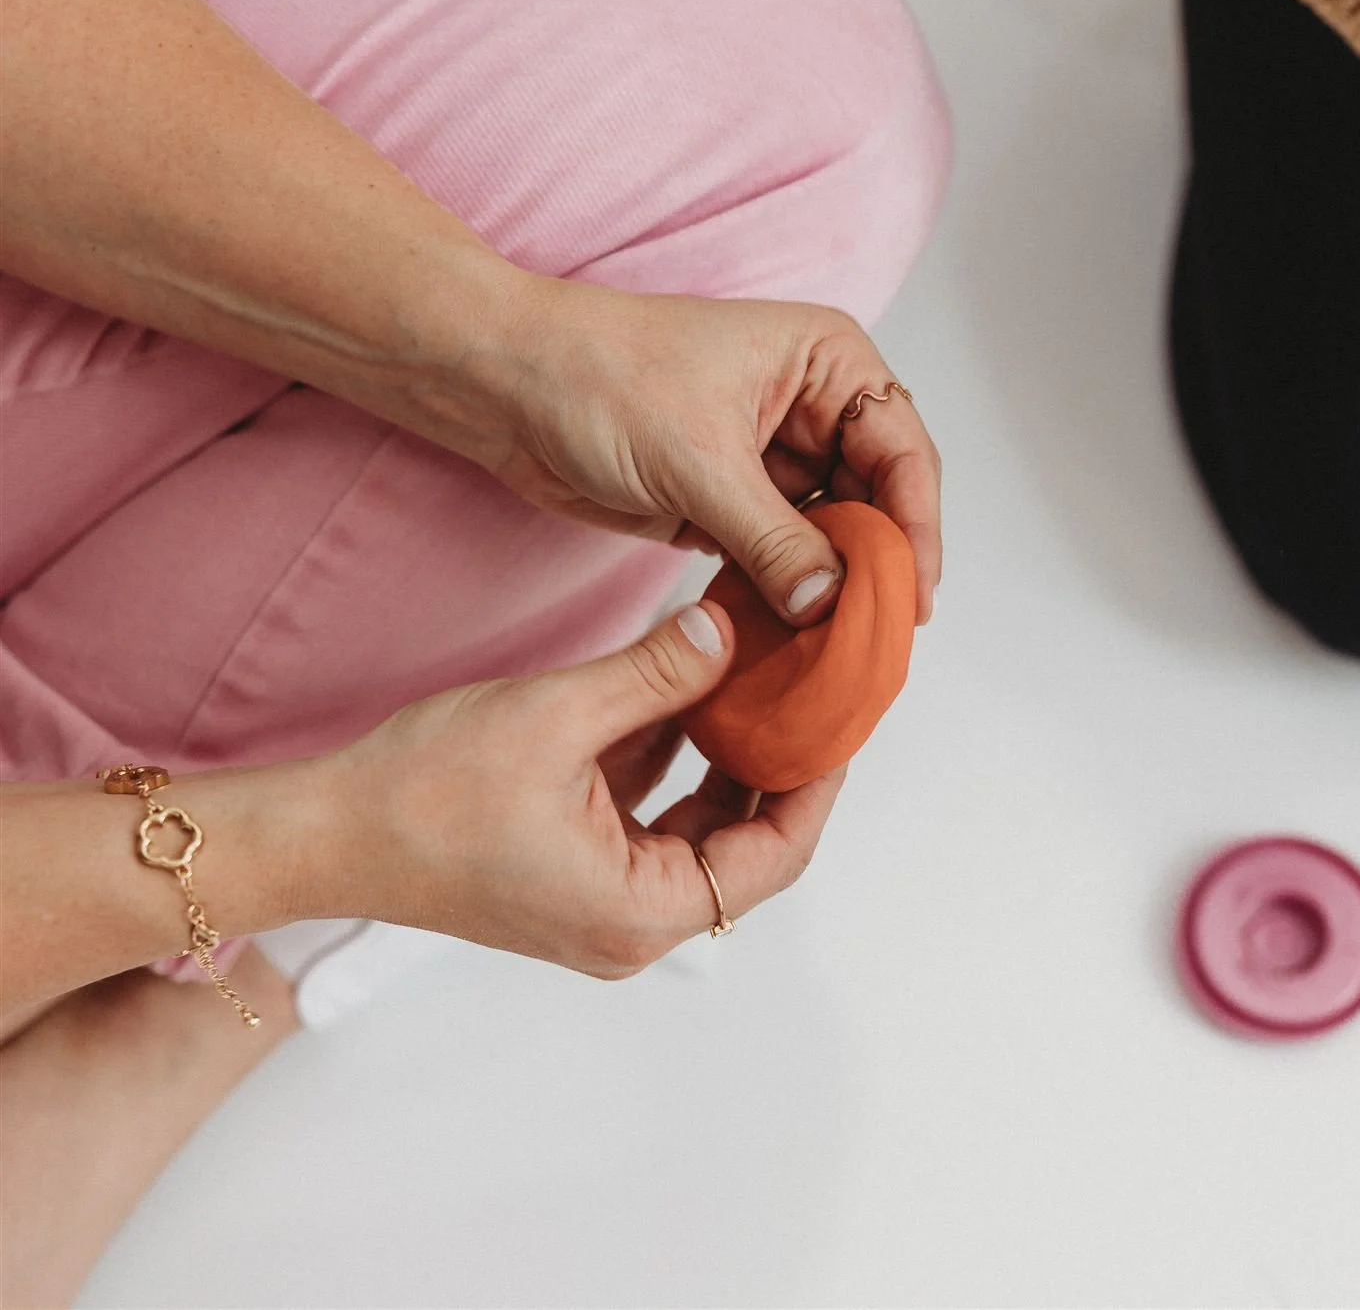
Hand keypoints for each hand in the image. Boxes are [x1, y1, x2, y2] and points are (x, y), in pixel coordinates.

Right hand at [315, 602, 841, 977]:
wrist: (320, 832)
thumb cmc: (419, 793)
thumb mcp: (556, 714)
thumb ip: (655, 674)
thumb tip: (726, 632)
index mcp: (639, 912)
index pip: (774, 856)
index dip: (817, 784)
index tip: (840, 718)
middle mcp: (631, 926)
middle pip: (745, 848)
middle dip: (779, 767)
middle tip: (811, 692)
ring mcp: (603, 906)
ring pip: (701, 831)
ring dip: (727, 760)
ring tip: (761, 682)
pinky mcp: (576, 877)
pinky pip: (652, 820)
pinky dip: (673, 763)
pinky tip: (691, 694)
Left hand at [476, 280, 942, 626]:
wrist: (504, 387)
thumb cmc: (598, 375)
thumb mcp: (700, 461)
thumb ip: (775, 539)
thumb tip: (833, 603)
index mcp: (827, 361)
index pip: (903, 451)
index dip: (915, 528)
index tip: (911, 596)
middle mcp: (812, 407)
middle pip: (877, 499)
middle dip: (878, 566)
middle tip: (881, 637)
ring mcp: (772, 458)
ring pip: (832, 536)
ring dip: (834, 589)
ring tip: (842, 648)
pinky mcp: (732, 503)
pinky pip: (781, 558)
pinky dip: (788, 596)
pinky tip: (795, 639)